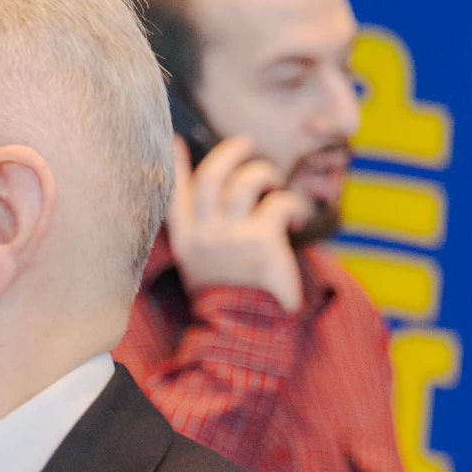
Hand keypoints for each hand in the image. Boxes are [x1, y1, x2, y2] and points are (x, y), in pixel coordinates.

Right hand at [165, 135, 306, 312]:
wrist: (244, 331)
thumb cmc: (228, 297)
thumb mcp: (202, 265)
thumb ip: (204, 234)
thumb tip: (217, 201)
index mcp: (185, 240)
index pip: (173, 194)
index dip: (175, 164)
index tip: (176, 140)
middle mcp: (203, 234)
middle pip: (211, 176)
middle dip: (230, 152)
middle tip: (246, 144)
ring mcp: (230, 236)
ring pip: (245, 182)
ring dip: (264, 174)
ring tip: (274, 181)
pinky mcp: (260, 240)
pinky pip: (280, 204)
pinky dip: (293, 206)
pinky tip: (298, 219)